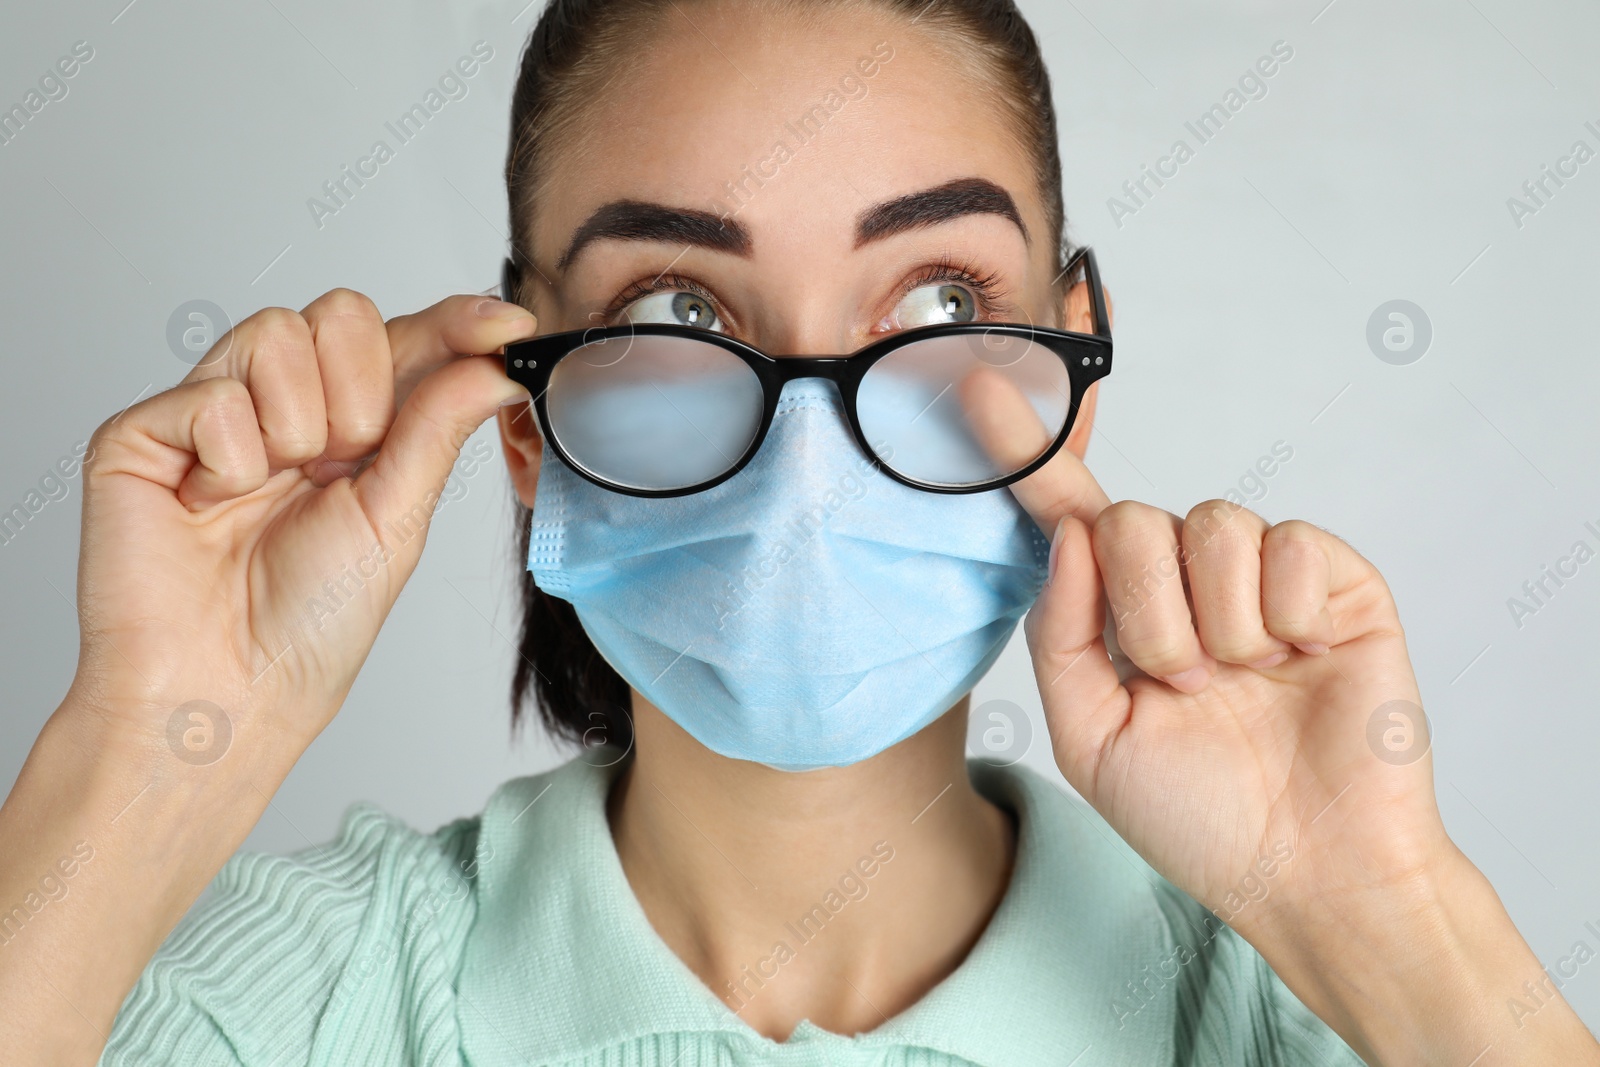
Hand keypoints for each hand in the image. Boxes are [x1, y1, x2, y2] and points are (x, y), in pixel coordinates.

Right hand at [69, 290, 535, 758]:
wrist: (228, 686)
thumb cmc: (309, 622)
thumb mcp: (398, 517)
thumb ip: (438, 426)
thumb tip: (497, 359)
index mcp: (353, 426)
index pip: (406, 339)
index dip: (456, 322)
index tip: (508, 324)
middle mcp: (285, 407)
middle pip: (343, 314)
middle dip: (362, 392)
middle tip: (342, 466)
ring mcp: (212, 412)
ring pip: (277, 333)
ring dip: (296, 426)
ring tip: (273, 491)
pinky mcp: (144, 431)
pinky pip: (212, 395)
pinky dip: (228, 459)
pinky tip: (212, 504)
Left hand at [1018, 482, 1448, 930]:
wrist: (1311, 871)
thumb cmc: (1200, 816)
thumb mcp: (1092, 738)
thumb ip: (1061, 635)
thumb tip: (1068, 535)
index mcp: (1120, 615)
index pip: (1068, 518)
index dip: (1024, 453)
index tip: (973, 390)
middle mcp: (1185, 584)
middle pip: (1132, 519)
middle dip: (1147, 613)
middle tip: (1186, 685)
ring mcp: (1260, 578)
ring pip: (1212, 523)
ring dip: (1217, 623)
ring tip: (1244, 682)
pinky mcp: (1337, 582)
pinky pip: (1291, 542)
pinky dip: (1288, 613)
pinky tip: (1302, 660)